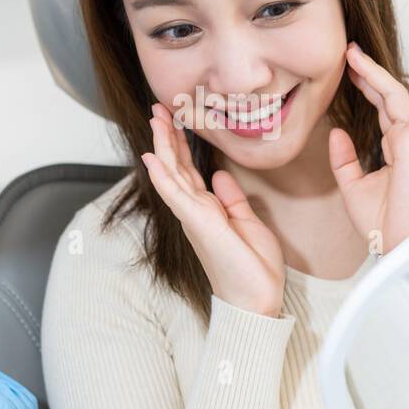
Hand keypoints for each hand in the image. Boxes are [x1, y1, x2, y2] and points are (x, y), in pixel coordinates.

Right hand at [141, 102, 285, 317]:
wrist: (256, 301)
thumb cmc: (253, 270)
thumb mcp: (248, 223)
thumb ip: (232, 200)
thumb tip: (221, 176)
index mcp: (208, 210)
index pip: (190, 171)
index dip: (181, 144)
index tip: (177, 119)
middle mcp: (196, 211)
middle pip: (177, 166)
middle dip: (167, 135)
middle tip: (159, 107)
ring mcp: (194, 216)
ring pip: (173, 173)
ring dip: (162, 145)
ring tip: (155, 118)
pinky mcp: (199, 223)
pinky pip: (176, 194)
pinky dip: (163, 175)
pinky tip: (152, 157)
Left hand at [329, 45, 408, 255]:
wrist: (398, 243)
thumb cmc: (382, 222)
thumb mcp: (352, 187)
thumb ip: (344, 160)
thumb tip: (336, 132)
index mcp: (393, 149)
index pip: (380, 109)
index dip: (365, 87)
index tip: (347, 70)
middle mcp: (406, 140)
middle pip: (387, 97)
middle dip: (368, 73)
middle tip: (348, 51)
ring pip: (396, 97)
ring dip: (377, 74)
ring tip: (355, 54)